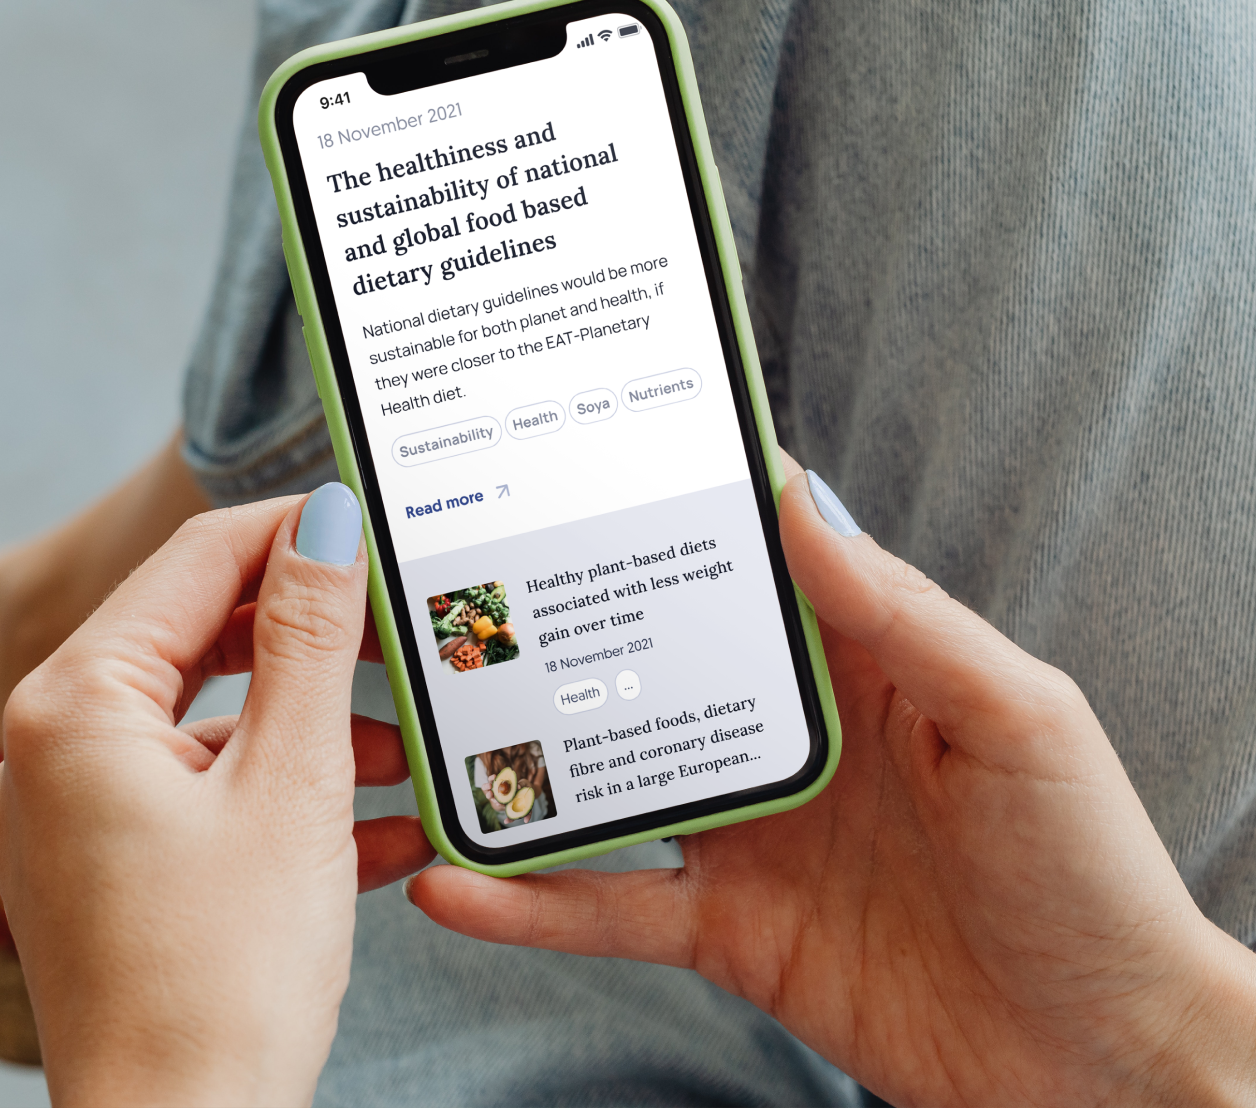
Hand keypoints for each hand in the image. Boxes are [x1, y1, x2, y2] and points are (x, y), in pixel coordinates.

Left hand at [0, 486, 433, 1105]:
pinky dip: (279, 797)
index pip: (193, 563)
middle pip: (196, 640)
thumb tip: (328, 520)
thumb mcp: (292, 780)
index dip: (288, 529)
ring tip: (400, 753)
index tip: (368, 517)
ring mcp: (70, 818)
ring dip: (309, 729)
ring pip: (207, 725)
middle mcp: (50, 751)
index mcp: (74, 707)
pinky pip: (199, 799)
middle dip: (308, 642)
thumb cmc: (224, 975)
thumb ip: (311, 638)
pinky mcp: (104, 874)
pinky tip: (371, 828)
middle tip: (396, 633)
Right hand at [408, 466, 1255, 1105]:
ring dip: (512, 765)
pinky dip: (528, 903)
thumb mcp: (1011, 716)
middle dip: (544, 634)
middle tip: (437, 599)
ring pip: (602, 784)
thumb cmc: (1090, 872)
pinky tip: (459, 884)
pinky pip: (607, 910)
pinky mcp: (726, 930)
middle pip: (640, 668)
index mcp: (850, 663)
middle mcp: (778, 737)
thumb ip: (899, 611)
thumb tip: (797, 500)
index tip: (560, 472)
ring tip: (412, 737)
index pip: (733, 568)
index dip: (653, 517)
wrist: (1108, 1063)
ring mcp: (745, 834)